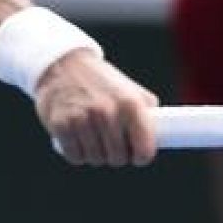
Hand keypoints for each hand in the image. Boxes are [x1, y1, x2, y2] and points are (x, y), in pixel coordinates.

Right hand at [36, 50, 158, 166]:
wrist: (63, 63)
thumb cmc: (99, 79)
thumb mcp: (129, 88)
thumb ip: (146, 111)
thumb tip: (161, 134)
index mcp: (129, 103)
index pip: (144, 150)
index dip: (141, 157)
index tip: (136, 155)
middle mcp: (107, 111)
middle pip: (118, 159)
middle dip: (116, 155)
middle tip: (111, 144)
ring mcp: (82, 118)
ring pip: (96, 159)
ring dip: (95, 155)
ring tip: (93, 138)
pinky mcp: (61, 124)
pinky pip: (75, 157)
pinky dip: (76, 153)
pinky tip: (77, 139)